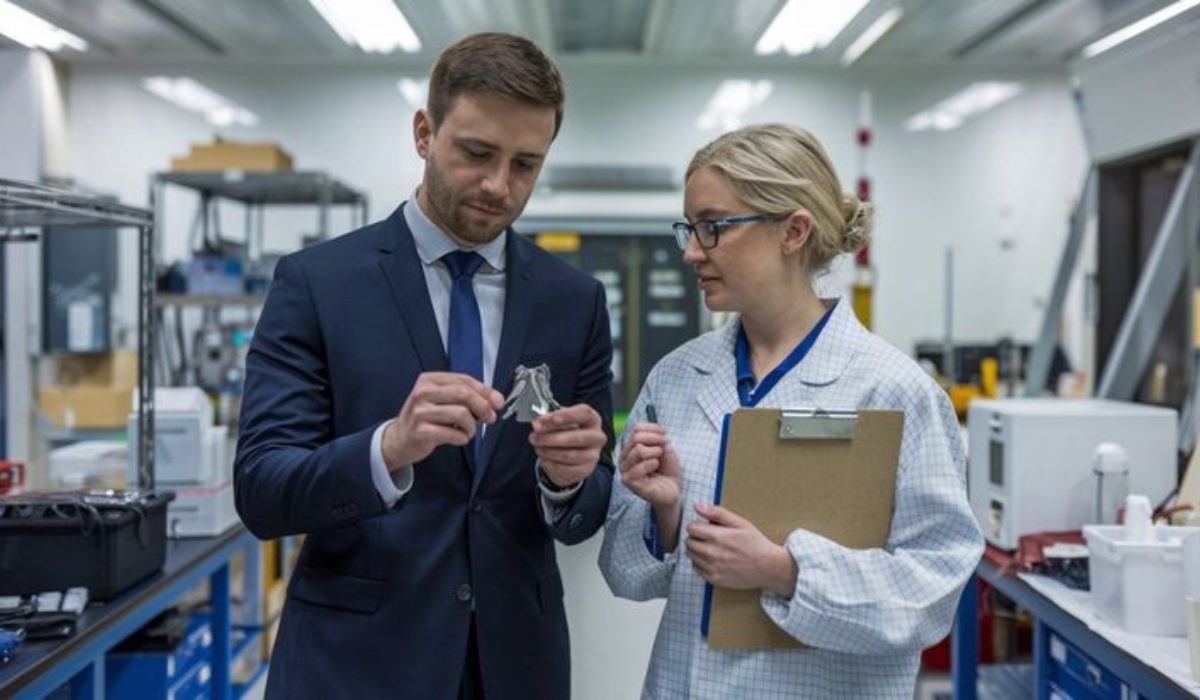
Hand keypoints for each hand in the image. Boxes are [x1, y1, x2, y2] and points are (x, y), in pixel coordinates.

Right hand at [382, 372, 504, 469]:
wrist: (399, 439)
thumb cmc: (426, 419)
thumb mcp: (441, 400)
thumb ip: (466, 397)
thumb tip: (496, 401)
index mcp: (429, 380)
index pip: (464, 380)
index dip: (485, 391)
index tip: (498, 402)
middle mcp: (423, 392)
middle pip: (464, 394)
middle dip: (483, 406)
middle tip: (490, 418)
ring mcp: (420, 411)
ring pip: (461, 414)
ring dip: (472, 426)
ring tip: (468, 431)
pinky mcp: (421, 431)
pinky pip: (453, 434)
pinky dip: (462, 438)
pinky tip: (458, 438)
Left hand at [529, 403, 606, 487]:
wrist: (571, 456)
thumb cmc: (566, 433)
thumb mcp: (559, 422)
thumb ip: (548, 420)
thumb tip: (538, 424)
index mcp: (592, 419)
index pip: (584, 413)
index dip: (566, 415)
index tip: (547, 419)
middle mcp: (597, 437)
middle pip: (577, 437)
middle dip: (551, 437)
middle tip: (534, 436)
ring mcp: (593, 455)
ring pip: (569, 455)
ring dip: (548, 451)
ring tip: (537, 446)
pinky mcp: (586, 470)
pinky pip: (565, 469)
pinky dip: (551, 463)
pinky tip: (544, 458)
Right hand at [618, 423, 681, 511]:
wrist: (673, 490)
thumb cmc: (667, 470)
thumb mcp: (664, 449)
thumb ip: (656, 438)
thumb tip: (652, 432)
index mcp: (631, 448)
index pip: (637, 429)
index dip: (653, 428)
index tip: (665, 434)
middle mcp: (624, 458)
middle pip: (636, 438)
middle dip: (655, 440)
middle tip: (664, 448)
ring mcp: (625, 470)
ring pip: (638, 450)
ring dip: (654, 453)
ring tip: (659, 461)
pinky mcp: (629, 481)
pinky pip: (639, 467)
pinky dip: (652, 464)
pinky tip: (655, 469)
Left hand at [685, 503, 797, 596]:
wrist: (768, 567)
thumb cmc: (755, 543)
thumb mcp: (740, 523)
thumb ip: (717, 513)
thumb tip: (697, 506)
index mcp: (717, 536)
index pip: (691, 528)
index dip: (696, 526)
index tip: (704, 527)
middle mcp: (712, 553)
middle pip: (688, 542)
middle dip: (695, 537)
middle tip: (707, 538)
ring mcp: (712, 567)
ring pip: (690, 555)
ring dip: (696, 550)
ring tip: (710, 548)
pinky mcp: (713, 579)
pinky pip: (695, 568)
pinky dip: (699, 562)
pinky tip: (712, 559)